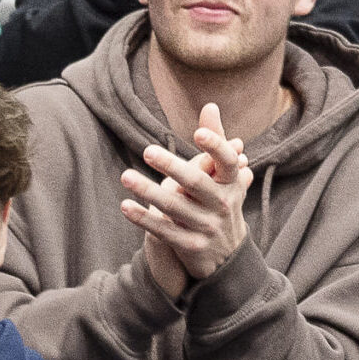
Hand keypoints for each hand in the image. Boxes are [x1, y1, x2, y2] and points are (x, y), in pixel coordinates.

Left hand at [121, 102, 252, 284]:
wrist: (228, 254)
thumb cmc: (221, 201)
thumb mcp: (224, 174)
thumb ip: (216, 140)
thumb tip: (210, 105)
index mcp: (232, 182)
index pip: (227, 161)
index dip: (215, 146)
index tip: (197, 133)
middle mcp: (223, 204)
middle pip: (195, 183)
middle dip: (172, 166)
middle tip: (148, 151)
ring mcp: (207, 227)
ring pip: (175, 207)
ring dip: (149, 191)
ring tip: (126, 176)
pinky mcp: (190, 246)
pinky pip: (163, 230)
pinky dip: (144, 218)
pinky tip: (126, 205)